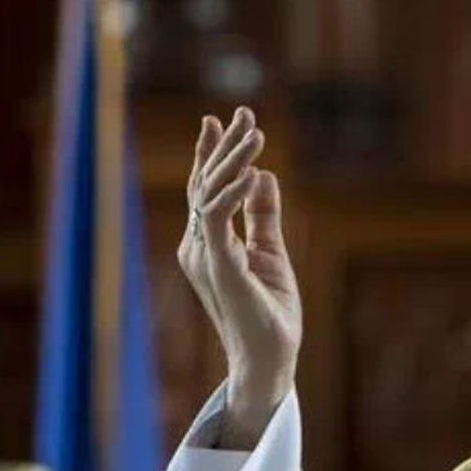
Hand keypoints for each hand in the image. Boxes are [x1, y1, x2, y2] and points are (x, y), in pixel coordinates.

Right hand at [178, 107, 301, 447]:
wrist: (270, 357)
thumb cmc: (270, 312)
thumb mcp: (271, 253)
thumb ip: (264, 216)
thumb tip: (265, 176)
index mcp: (209, 243)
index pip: (208, 189)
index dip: (214, 153)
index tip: (223, 120)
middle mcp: (198, 245)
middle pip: (206, 184)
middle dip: (224, 145)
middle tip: (243, 112)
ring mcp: (204, 255)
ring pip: (210, 194)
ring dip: (232, 159)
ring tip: (254, 130)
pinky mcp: (219, 266)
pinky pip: (218, 219)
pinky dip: (231, 192)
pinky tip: (251, 171)